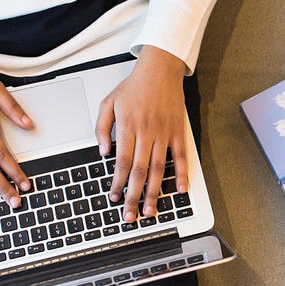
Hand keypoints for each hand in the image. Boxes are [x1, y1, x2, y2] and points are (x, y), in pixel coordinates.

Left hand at [94, 46, 189, 222]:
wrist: (160, 70)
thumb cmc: (134, 87)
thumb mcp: (108, 103)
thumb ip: (101, 128)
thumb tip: (103, 152)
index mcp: (128, 127)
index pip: (121, 162)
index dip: (117, 183)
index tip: (114, 198)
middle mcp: (147, 133)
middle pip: (139, 171)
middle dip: (133, 196)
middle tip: (130, 215)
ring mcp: (164, 134)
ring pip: (159, 169)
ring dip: (154, 191)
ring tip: (150, 210)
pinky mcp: (178, 132)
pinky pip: (181, 157)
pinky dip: (182, 174)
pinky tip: (180, 190)